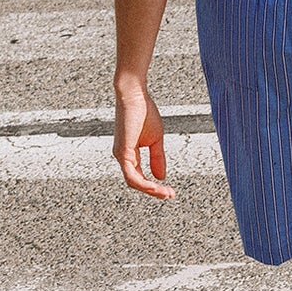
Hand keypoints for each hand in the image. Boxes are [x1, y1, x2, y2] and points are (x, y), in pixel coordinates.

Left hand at [113, 80, 175, 198]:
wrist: (135, 95)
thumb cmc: (143, 112)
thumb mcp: (155, 139)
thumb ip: (157, 158)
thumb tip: (160, 177)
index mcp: (129, 155)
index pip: (140, 177)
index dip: (155, 186)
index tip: (171, 191)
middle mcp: (122, 157)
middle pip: (136, 183)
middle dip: (154, 191)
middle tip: (170, 195)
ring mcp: (121, 155)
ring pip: (134, 182)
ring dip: (150, 190)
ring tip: (166, 193)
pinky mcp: (122, 152)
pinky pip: (131, 175)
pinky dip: (144, 183)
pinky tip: (156, 186)